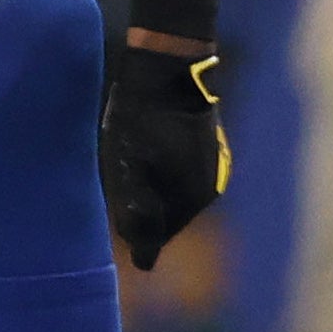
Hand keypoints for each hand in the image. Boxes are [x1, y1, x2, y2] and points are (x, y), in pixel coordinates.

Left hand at [100, 38, 229, 267]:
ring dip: (154, 190)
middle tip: (119, 184)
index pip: (158, 237)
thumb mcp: (129, 169)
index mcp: (191, 199)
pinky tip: (147, 150)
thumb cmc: (141, 119)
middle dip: (145, 211)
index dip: (134, 229)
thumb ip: (138, 216)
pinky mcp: (210, 148)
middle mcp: (209, 190)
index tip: (118, 210)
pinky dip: (163, 172)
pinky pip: (182, 175)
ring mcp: (213, 168)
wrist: (169, 67)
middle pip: (168, 217)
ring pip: (175, 195)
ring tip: (130, 163)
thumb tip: (144, 263)